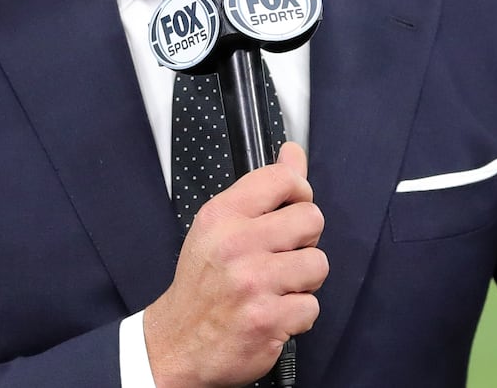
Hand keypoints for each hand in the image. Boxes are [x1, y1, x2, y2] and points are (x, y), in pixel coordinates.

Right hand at [143, 141, 327, 387]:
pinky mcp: (267, 319)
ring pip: (318, 264)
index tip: (293, 207)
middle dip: (305, 241)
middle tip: (283, 256)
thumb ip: (262, 189)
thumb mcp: (220, 227)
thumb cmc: (202, 284)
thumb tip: (293, 153)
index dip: (300, 192)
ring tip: (277, 288)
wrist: (177, 343)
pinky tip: (273, 314)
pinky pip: (312, 307)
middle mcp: (236, 245)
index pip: (282, 179)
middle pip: (311, 219)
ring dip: (304, 282)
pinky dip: (297, 316)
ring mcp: (252, 283)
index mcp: (222, 216)